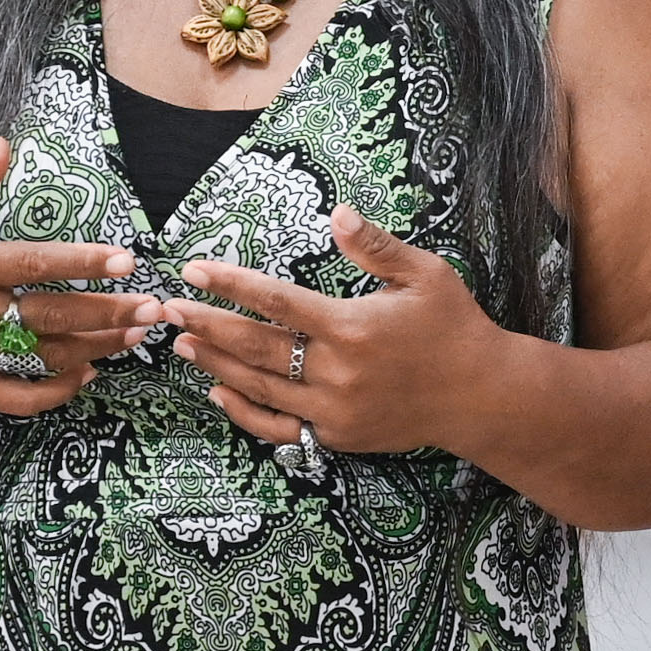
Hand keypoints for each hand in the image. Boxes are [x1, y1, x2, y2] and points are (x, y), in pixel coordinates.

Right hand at [0, 139, 152, 413]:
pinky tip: (87, 374)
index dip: (81, 263)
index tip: (125, 260)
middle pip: (50, 314)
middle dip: (107, 312)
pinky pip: (19, 398)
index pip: (32, 263)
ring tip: (135, 335)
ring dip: (96, 348)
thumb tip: (3, 144)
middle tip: (152, 307)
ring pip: (44, 357)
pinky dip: (56, 390)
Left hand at [166, 206, 512, 457]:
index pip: (276, 301)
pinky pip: (278, 426)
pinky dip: (244, 411)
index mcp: (353, 327)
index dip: (231, 284)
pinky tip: (219, 391)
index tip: (195, 269)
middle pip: (255, 346)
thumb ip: (375, 247)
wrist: (481, 397)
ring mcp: (334, 409)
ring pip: (258, 386)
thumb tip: (336, 214)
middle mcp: (337, 371)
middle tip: (169, 308)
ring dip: (215, 364)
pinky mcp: (336, 435)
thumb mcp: (426, 275)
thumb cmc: (454, 328)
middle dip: (207, 324)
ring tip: (183, 344)